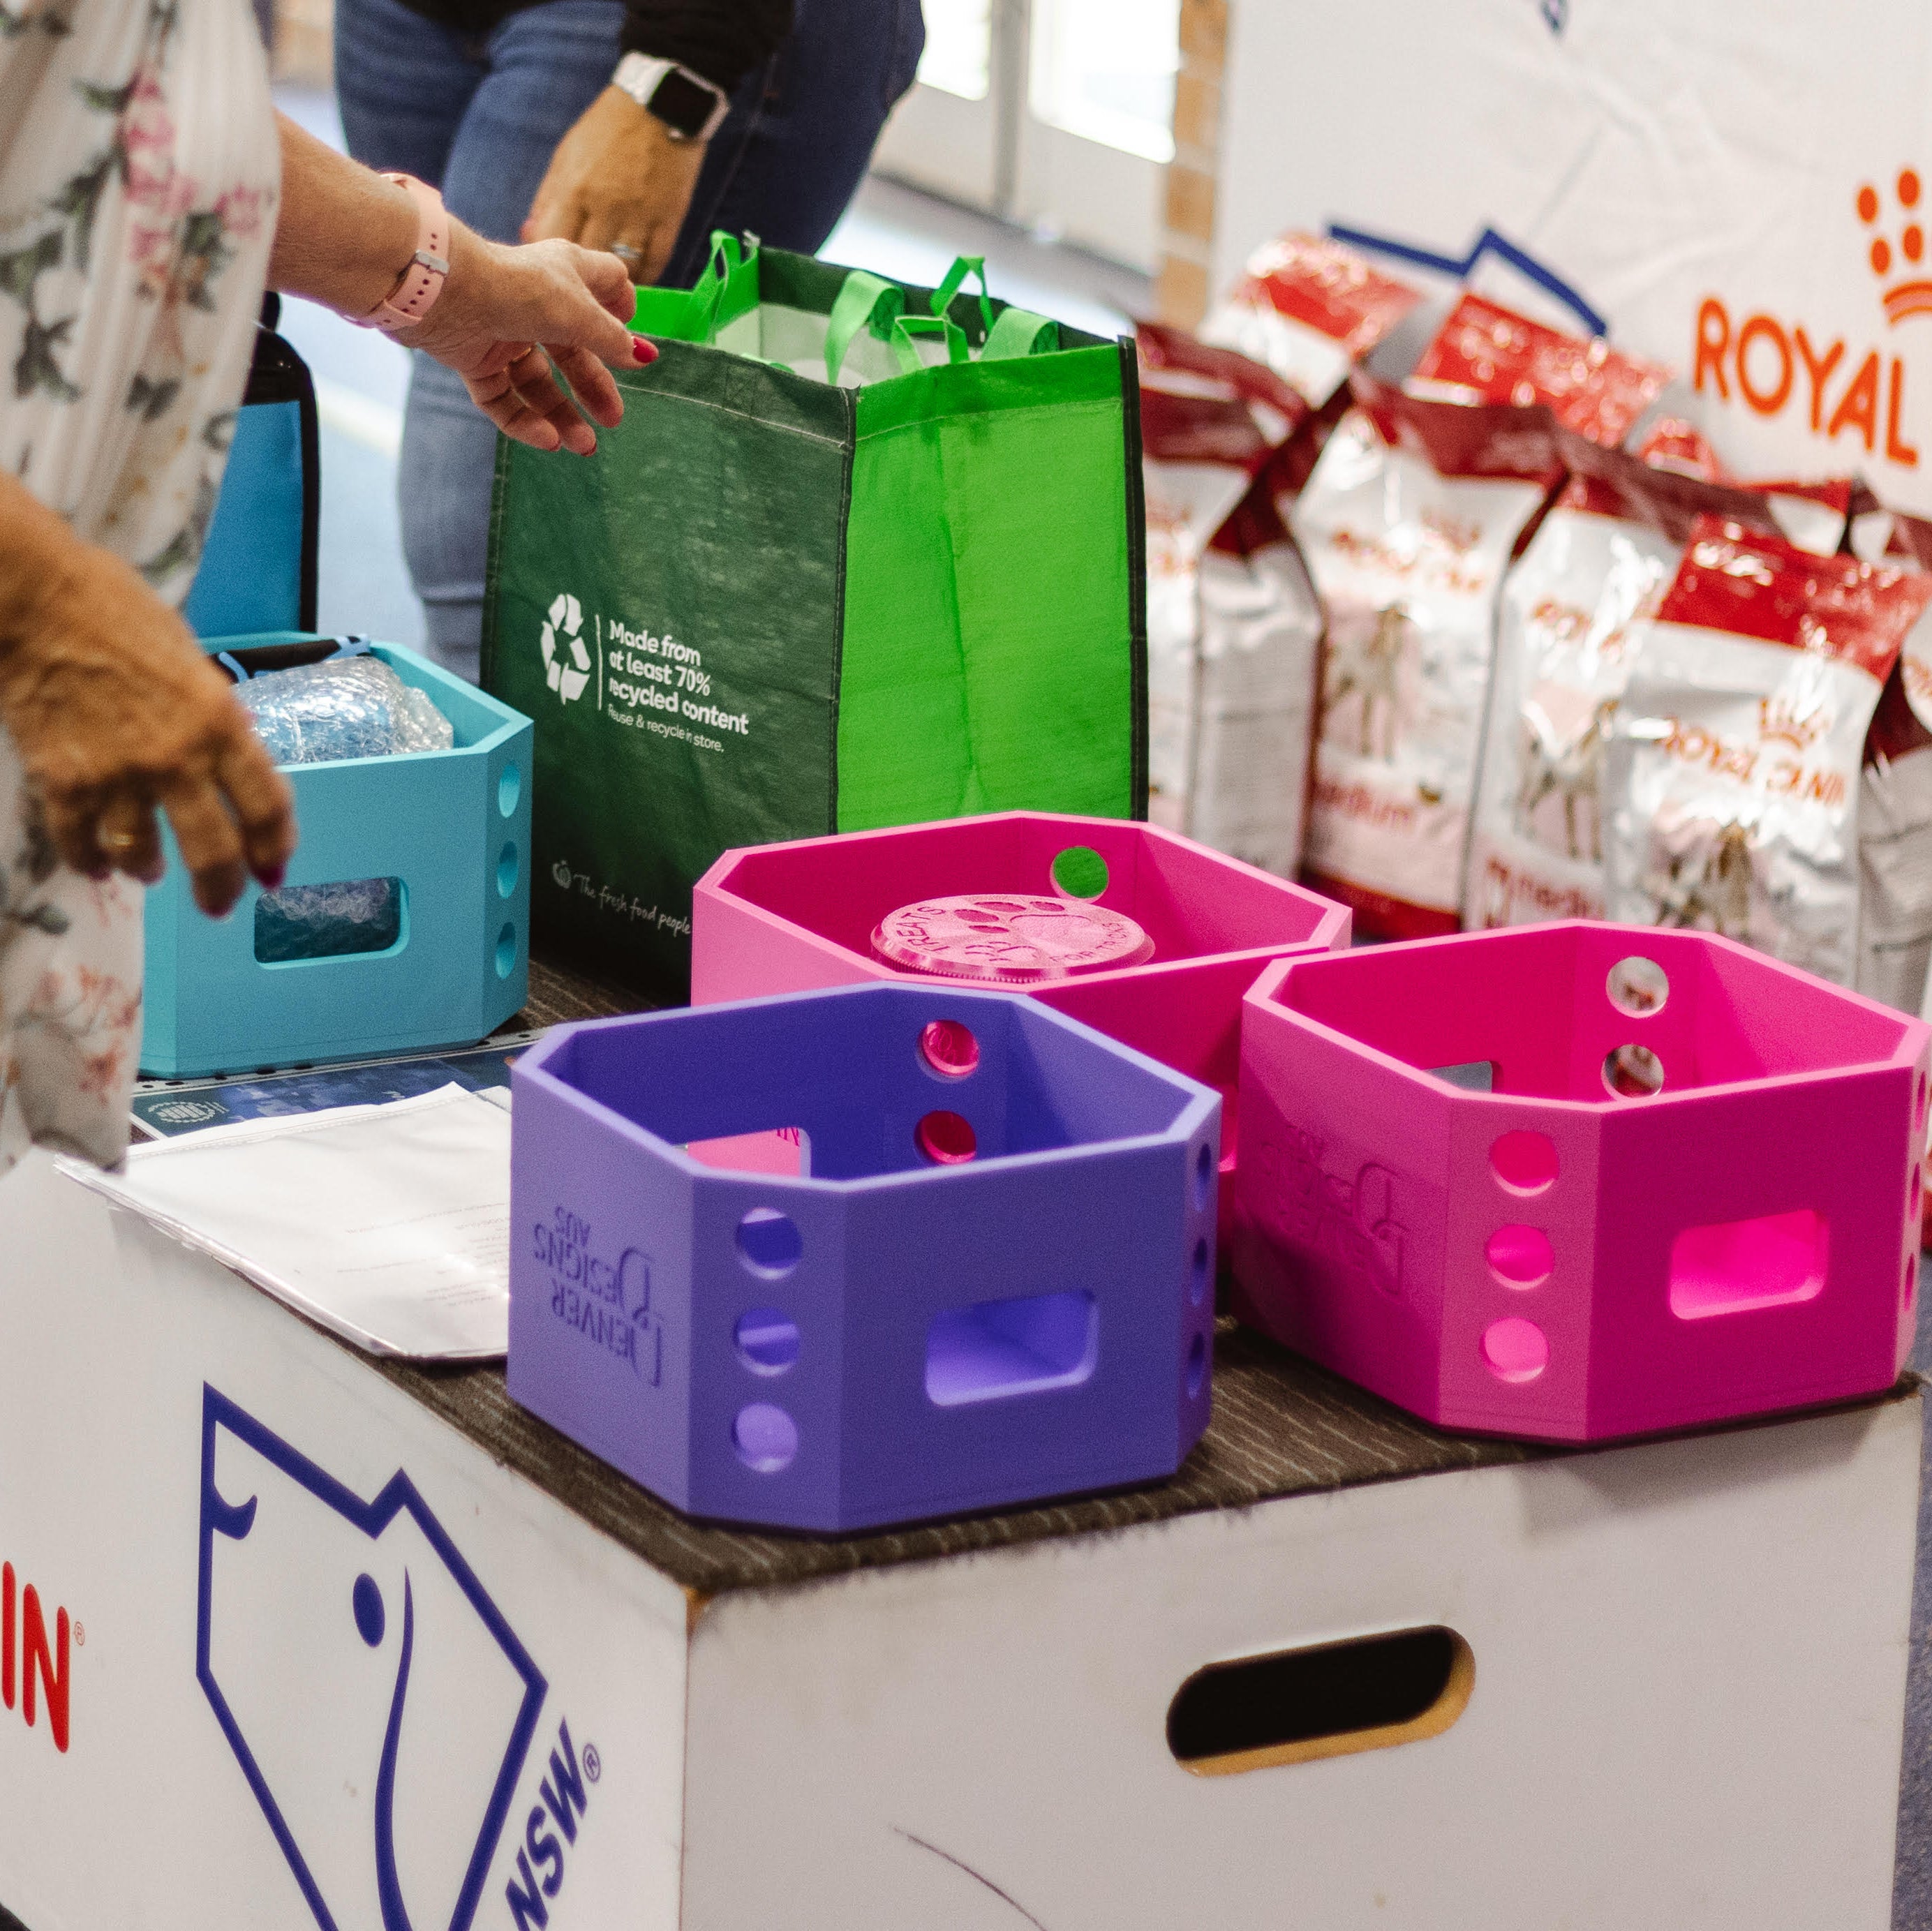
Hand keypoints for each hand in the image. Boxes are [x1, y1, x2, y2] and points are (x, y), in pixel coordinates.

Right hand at [0, 498, 295, 917]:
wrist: (30, 596)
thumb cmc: (112, 607)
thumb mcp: (187, 656)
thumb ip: (210, 710)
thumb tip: (230, 744)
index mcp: (221, 721)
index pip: (267, 805)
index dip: (275, 848)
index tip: (273, 871)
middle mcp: (179, 758)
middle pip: (216, 851)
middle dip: (222, 889)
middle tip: (220, 906)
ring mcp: (120, 774)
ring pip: (144, 856)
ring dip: (149, 871)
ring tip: (149, 873)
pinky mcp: (64, 781)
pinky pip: (82, 843)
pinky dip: (89, 862)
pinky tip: (95, 866)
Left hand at [393, 223, 648, 454]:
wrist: (444, 291)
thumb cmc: (519, 289)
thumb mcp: (579, 315)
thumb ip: (612, 339)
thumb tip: (642, 356)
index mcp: (564, 276)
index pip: (604, 282)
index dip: (620, 306)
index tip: (629, 334)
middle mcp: (535, 303)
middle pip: (573, 350)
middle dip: (593, 387)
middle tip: (612, 420)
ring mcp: (502, 332)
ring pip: (537, 382)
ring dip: (562, 415)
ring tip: (583, 445)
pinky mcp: (474, 359)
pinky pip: (503, 398)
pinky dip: (524, 421)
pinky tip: (547, 440)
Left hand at [523, 86, 706, 284]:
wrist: (659, 106)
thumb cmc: (605, 132)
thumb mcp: (566, 158)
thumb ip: (549, 199)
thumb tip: (529, 235)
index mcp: (573, 190)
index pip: (552, 243)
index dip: (549, 265)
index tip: (552, 276)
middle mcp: (605, 206)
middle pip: (588, 264)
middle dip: (583, 283)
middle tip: (582, 295)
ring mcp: (639, 214)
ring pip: (624, 271)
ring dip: (617, 286)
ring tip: (610, 292)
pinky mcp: (669, 219)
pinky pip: (655, 263)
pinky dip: (645, 277)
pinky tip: (636, 279)